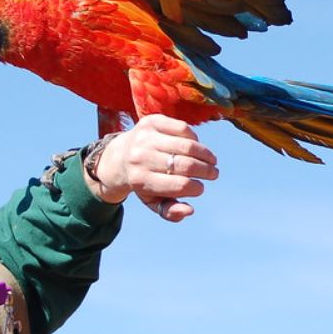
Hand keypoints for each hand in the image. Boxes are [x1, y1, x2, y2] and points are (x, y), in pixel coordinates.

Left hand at [86, 114, 218, 221]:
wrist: (119, 156)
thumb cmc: (143, 182)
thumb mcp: (152, 201)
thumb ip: (170, 212)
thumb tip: (190, 211)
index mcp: (140, 180)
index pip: (178, 185)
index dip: (196, 188)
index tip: (201, 188)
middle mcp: (140, 158)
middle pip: (185, 165)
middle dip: (205, 171)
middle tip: (213, 173)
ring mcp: (145, 137)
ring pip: (186, 145)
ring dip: (205, 154)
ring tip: (212, 160)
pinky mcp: (150, 121)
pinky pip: (182, 127)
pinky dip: (194, 138)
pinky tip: (196, 145)